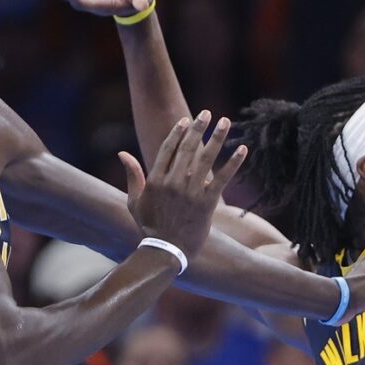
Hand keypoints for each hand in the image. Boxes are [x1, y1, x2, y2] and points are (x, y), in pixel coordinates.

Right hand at [122, 114, 245, 258]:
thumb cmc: (149, 226)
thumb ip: (131, 175)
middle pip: (188, 148)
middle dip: (198, 128)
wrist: (165, 251)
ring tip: (226, 121)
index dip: (178, 133)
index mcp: (155, 180)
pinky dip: (233, 163)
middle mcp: (173, 183)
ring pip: (205, 159)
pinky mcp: (207, 203)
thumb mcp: (134, 201)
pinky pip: (222, 178)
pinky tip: (243, 149)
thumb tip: (122, 153)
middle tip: (207, 113)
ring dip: (217, 138)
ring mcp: (190, 192)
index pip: (168, 149)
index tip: (186, 121)